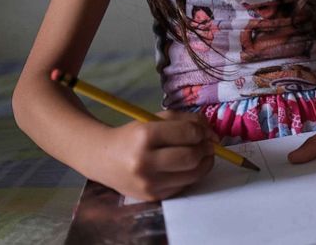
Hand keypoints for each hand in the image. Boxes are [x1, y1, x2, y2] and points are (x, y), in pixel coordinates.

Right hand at [95, 110, 217, 200]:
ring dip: (204, 163)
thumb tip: (212, 133)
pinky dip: (191, 175)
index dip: (203, 131)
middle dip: (206, 148)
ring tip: (202, 154)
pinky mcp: (152, 197)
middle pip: (192, 157)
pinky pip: (184, 186)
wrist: (103, 159)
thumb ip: (185, 121)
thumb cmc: (132, 136)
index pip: (188, 134)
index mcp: (145, 136)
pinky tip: (186, 166)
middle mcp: (145, 162)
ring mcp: (148, 183)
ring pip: (193, 175)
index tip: (204, 131)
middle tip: (208, 143)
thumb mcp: (155, 119)